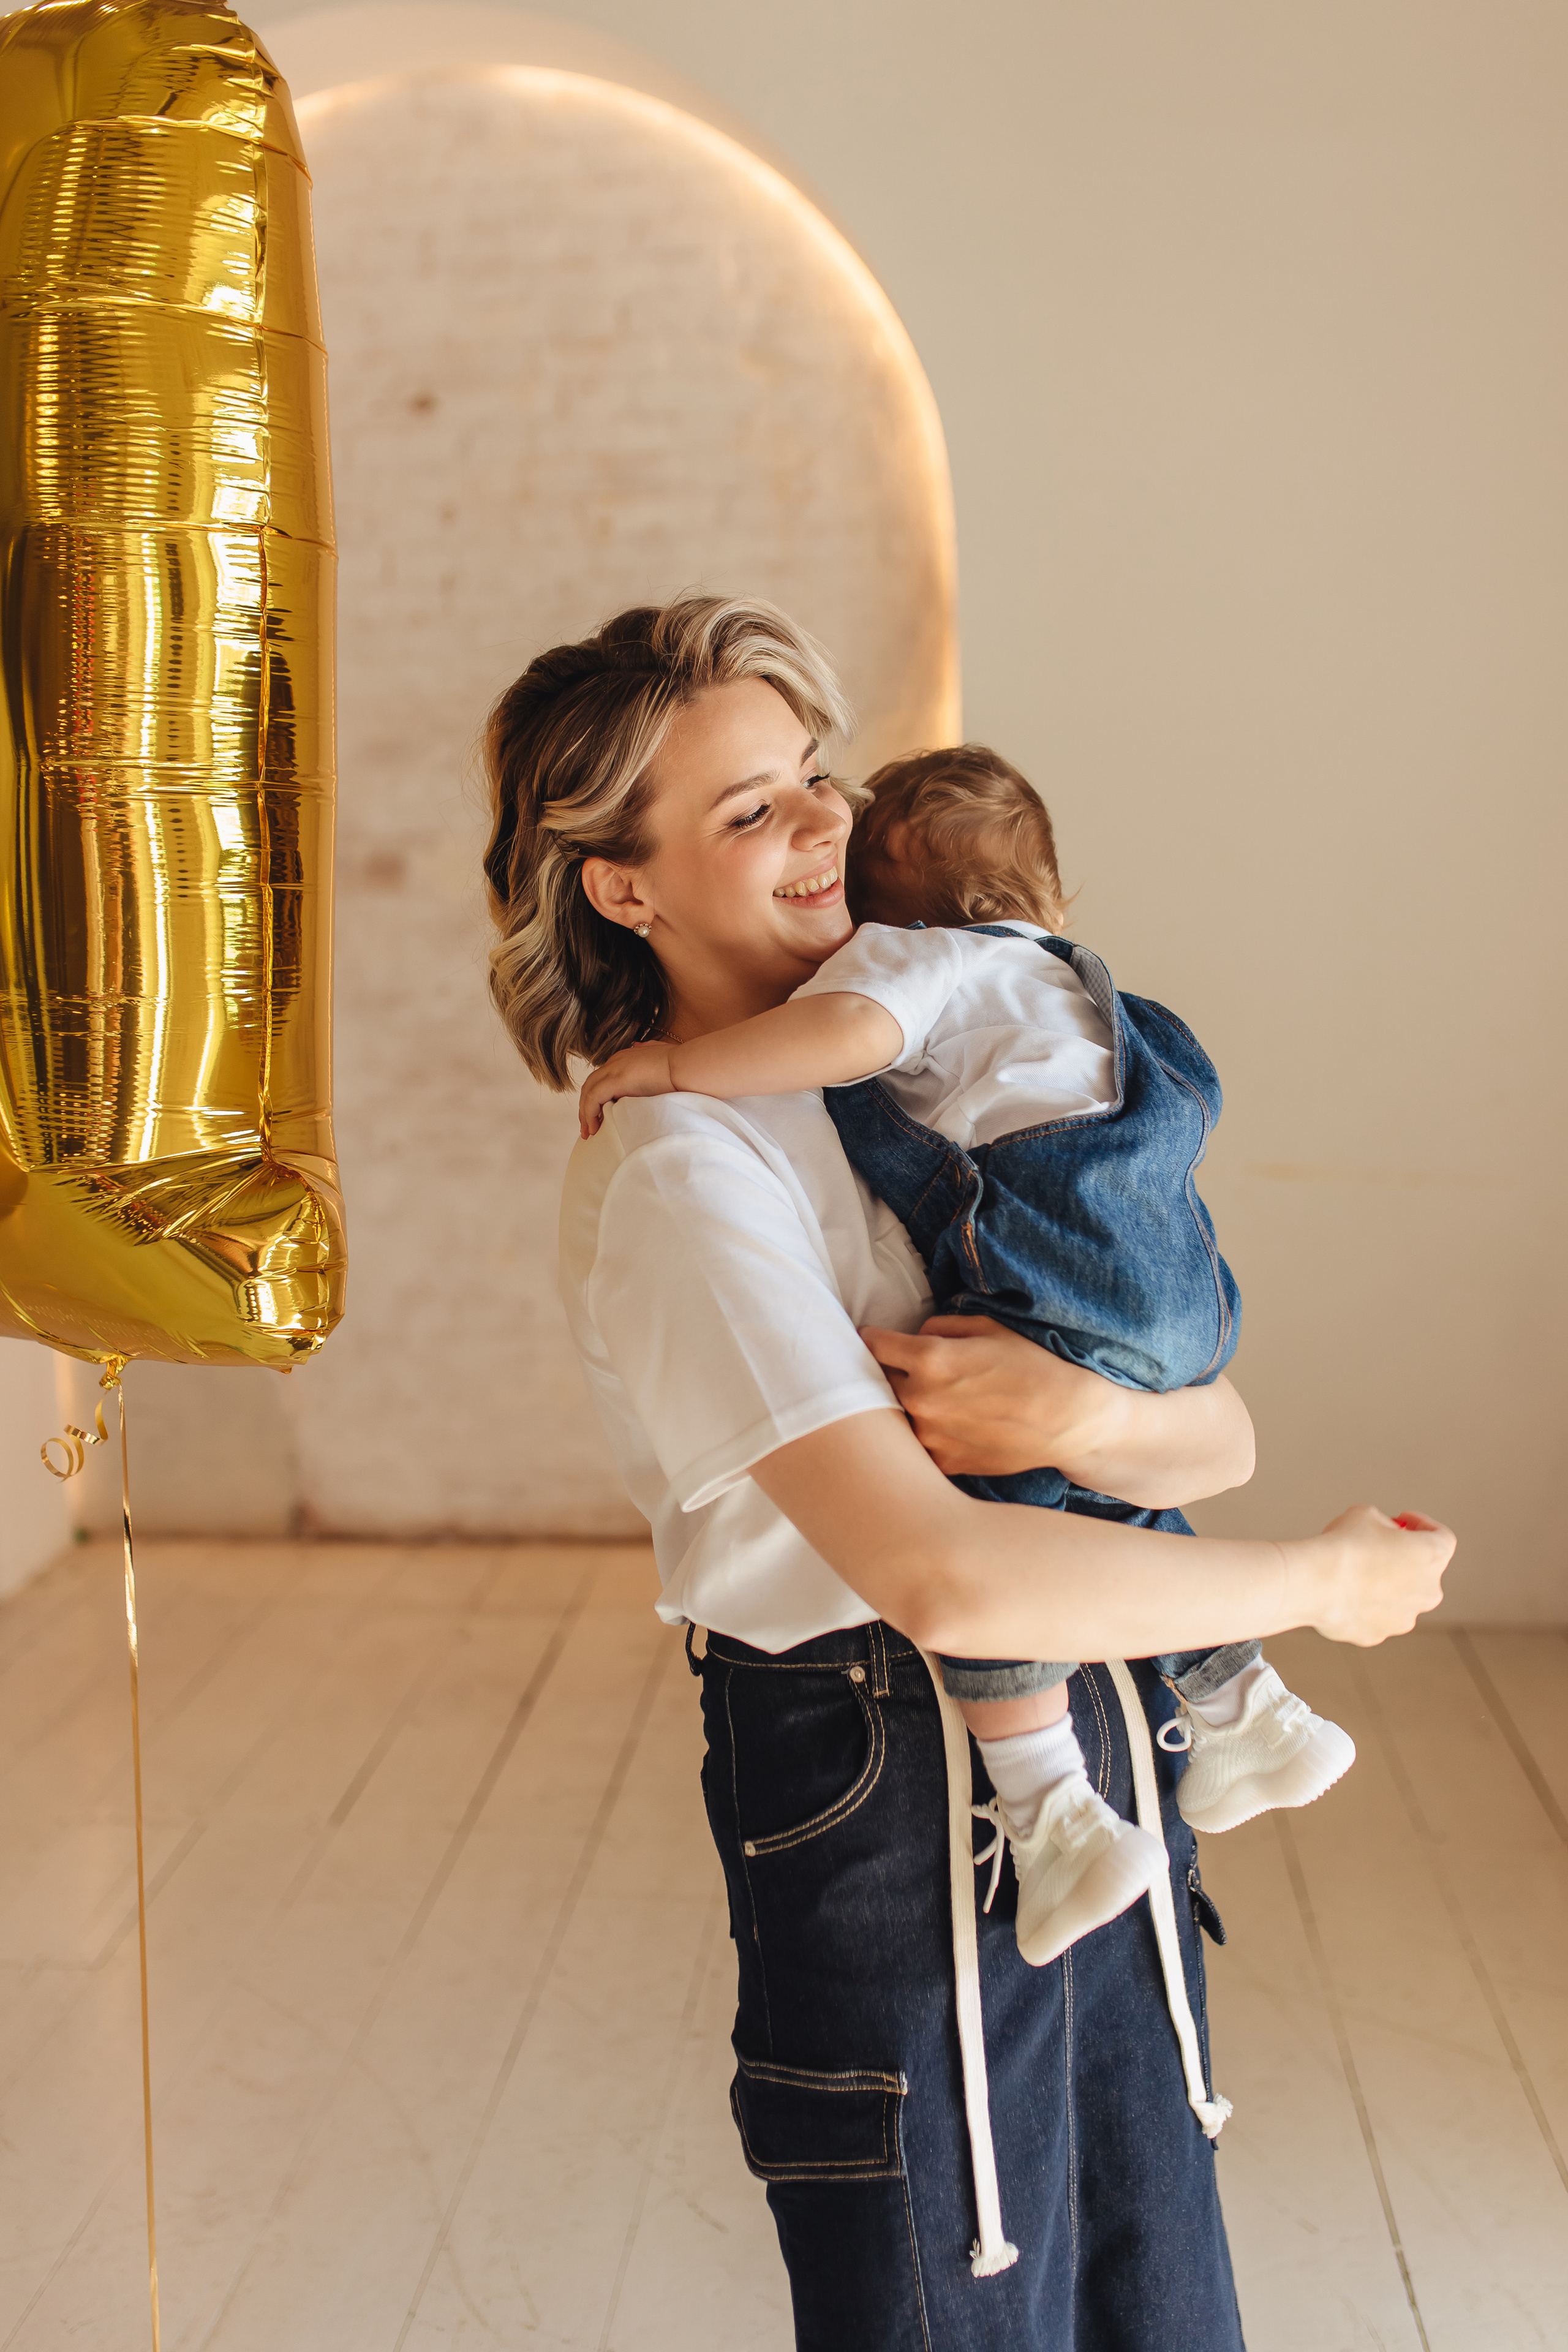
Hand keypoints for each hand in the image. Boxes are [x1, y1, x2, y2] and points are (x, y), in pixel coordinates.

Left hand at [578, 1042, 674, 1137]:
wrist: (687, 1067)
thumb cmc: (681, 1066)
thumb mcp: (661, 1053)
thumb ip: (649, 1050)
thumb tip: (640, 1047)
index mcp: (624, 1058)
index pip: (601, 1079)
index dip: (596, 1098)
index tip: (598, 1116)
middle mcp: (615, 1061)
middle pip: (591, 1085)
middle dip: (586, 1107)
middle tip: (588, 1128)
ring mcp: (615, 1069)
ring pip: (588, 1092)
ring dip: (586, 1113)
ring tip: (589, 1132)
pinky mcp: (617, 1080)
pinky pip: (593, 1098)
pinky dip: (590, 1113)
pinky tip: (594, 1127)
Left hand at [859, 1315, 1113, 1477]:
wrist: (1067, 1420)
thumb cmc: (1031, 1366)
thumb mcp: (988, 1328)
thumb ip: (941, 1326)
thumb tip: (915, 1335)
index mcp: (930, 1360)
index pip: (873, 1345)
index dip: (872, 1338)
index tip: (874, 1339)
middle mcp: (921, 1400)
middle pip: (877, 1382)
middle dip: (886, 1373)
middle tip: (902, 1368)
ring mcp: (930, 1437)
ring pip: (894, 1416)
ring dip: (902, 1406)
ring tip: (928, 1399)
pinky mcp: (944, 1463)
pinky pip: (916, 1446)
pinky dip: (923, 1434)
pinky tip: (944, 1426)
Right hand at [1299, 1506, 1454, 1645]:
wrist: (1317, 1583)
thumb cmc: (1345, 1546)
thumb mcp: (1367, 1515)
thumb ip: (1384, 1527)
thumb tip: (1381, 1539)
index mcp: (1432, 1556)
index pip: (1442, 1537)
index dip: (1423, 1525)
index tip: (1404, 1522)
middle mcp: (1428, 1591)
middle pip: (1423, 1571)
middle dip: (1403, 1558)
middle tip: (1378, 1546)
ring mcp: (1405, 1618)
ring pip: (1400, 1598)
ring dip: (1385, 1584)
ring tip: (1354, 1571)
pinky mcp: (1379, 1635)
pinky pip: (1376, 1616)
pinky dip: (1364, 1605)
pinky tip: (1342, 1592)